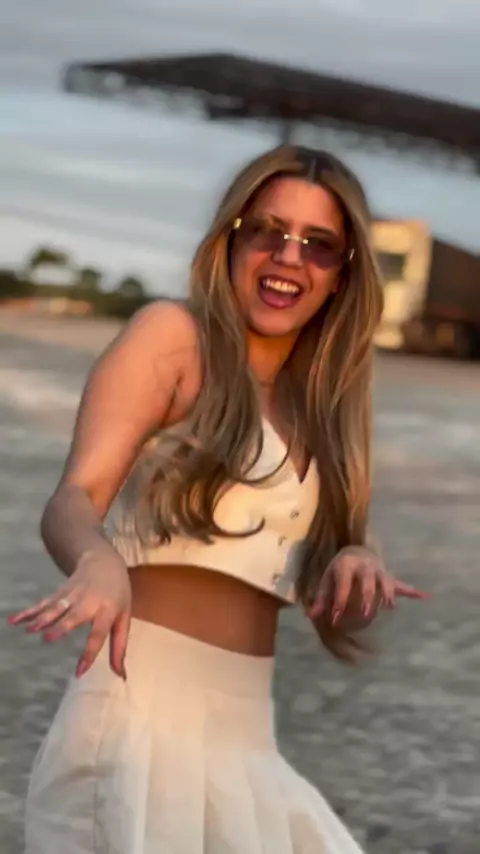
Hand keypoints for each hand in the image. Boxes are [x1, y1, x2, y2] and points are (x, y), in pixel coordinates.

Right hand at [8, 550, 130, 679]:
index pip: (99, 634)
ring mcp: (73, 595)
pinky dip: (30, 611)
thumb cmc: (117, 593)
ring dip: (43, 618)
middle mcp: (89, 602)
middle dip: (61, 626)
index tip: (79, 672)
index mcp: (108, 610)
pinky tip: (15, 620)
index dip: (89, 653)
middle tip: (48, 638)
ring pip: (56, 607)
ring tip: (30, 630)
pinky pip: (44, 603)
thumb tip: (121, 676)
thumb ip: (120, 646)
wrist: (104, 561)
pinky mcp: (60, 592)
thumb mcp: (124, 617)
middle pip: (74, 615)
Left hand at [308, 545, 428, 626]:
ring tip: (389, 608)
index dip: (339, 603)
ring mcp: (379, 570)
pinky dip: (413, 591)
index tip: (335, 620)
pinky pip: (402, 584)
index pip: (343, 585)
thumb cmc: (339, 569)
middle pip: (368, 582)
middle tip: (364, 615)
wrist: (356, 550)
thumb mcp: (327, 580)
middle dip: (367, 598)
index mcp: (346, 565)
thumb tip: (312, 616)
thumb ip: (322, 598)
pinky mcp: (389, 576)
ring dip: (388, 595)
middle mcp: (364, 566)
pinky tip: (425, 596)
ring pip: (386, 582)